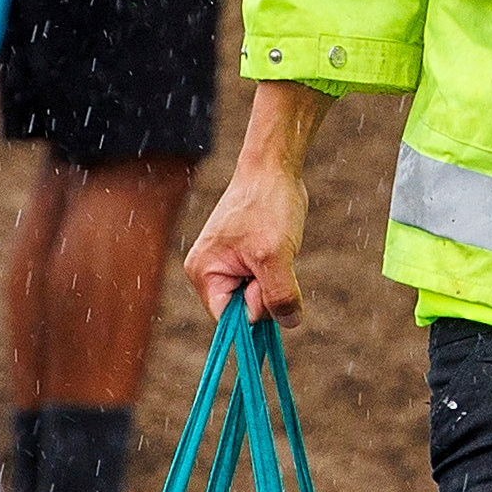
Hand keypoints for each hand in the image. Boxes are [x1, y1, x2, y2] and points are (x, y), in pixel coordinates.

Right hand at [189, 85, 324, 320]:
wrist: (274, 168)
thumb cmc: (268, 205)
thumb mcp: (276, 256)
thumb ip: (279, 295)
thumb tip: (288, 324)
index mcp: (203, 273)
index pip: (228, 319)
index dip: (254, 309)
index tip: (266, 279)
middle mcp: (209, 272)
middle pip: (244, 310)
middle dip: (266, 292)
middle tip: (272, 257)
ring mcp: (227, 266)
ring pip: (259, 296)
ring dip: (275, 280)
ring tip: (274, 247)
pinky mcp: (246, 259)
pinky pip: (265, 282)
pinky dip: (278, 271)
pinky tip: (277, 246)